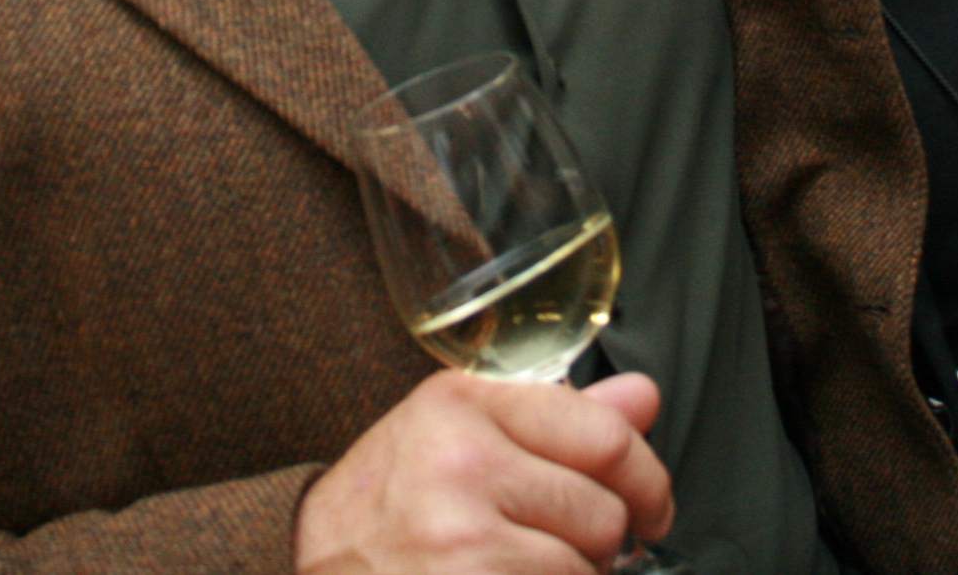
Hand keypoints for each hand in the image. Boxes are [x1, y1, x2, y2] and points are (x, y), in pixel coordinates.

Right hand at [294, 369, 672, 573]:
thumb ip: (560, 418)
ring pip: (584, 572)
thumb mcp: (460, 435)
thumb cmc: (389, 506)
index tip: (650, 507)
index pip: (604, 436)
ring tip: (516, 570)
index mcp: (463, 404)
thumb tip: (646, 399)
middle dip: (598, 546)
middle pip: (603, 515)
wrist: (308, 566)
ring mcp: (461, 540)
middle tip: (557, 550)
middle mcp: (461, 463)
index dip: (646, 480)